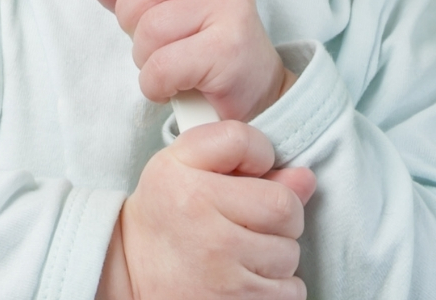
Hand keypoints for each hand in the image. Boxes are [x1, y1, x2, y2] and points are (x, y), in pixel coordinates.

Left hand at [81, 0, 290, 122]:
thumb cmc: (200, 44)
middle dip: (134, 21)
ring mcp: (232, 7)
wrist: (251, 91)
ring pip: (151, 28)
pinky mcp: (229, 50)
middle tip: (157, 39)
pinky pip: (162, 66)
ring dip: (147, 57)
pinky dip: (157, 84)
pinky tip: (176, 84)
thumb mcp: (157, 8)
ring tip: (172, 62)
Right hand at [98, 121, 316, 299]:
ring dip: (275, 254)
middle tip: (245, 222)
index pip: (254, 149)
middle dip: (276, 215)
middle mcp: (206, 232)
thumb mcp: (182, 164)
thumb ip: (238, 152)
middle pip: (286, 208)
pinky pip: (290, 291)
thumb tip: (304, 178)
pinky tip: (246, 277)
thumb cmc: (166, 213)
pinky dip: (276, 286)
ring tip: (241, 252)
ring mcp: (224, 276)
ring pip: (290, 253)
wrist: (131, 273)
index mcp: (188, 186)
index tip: (246, 179)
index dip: (261, 161)